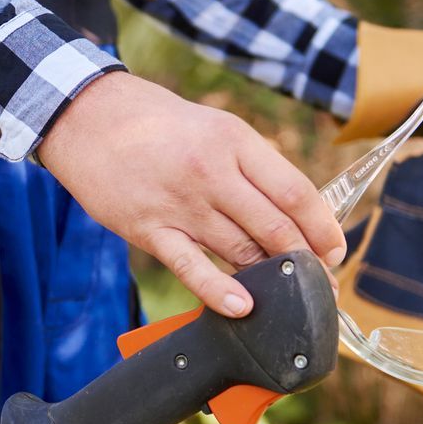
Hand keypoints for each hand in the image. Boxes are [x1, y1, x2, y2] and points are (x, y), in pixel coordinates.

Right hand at [37, 72, 345, 316]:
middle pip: (275, 227)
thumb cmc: (156, 124)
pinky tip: (241, 307)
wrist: (87, 116)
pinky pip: (191, 267)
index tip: (335, 251)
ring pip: (240, 250)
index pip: (296, 192)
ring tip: (288, 298)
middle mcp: (212, 171)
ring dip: (270, 278)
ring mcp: (180, 203)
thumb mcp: (214, 127)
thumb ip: (251, 167)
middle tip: (320, 285)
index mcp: (235, 141)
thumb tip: (290, 214)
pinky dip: (219, 290)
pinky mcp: (149, 228)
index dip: (323, 228)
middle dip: (306, 262)